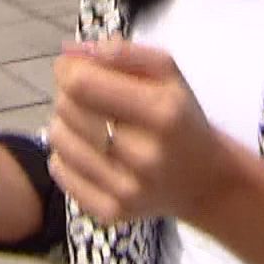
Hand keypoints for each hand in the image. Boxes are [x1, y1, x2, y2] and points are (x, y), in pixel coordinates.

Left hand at [47, 39, 235, 226]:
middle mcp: (144, 155)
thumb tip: (68, 51)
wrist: (205, 181)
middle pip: (67, 109)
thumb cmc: (180, 117)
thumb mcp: (167, 72)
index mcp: (162, 112)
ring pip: (57, 139)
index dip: (68, 69)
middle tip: (90, 98)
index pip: (82, 84)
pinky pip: (59, 171)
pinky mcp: (111, 212)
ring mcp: (126, 189)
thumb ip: (120, 53)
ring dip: (65, 123)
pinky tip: (90, 151)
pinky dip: (65, 155)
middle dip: (70, 94)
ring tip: (90, 124)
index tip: (74, 68)